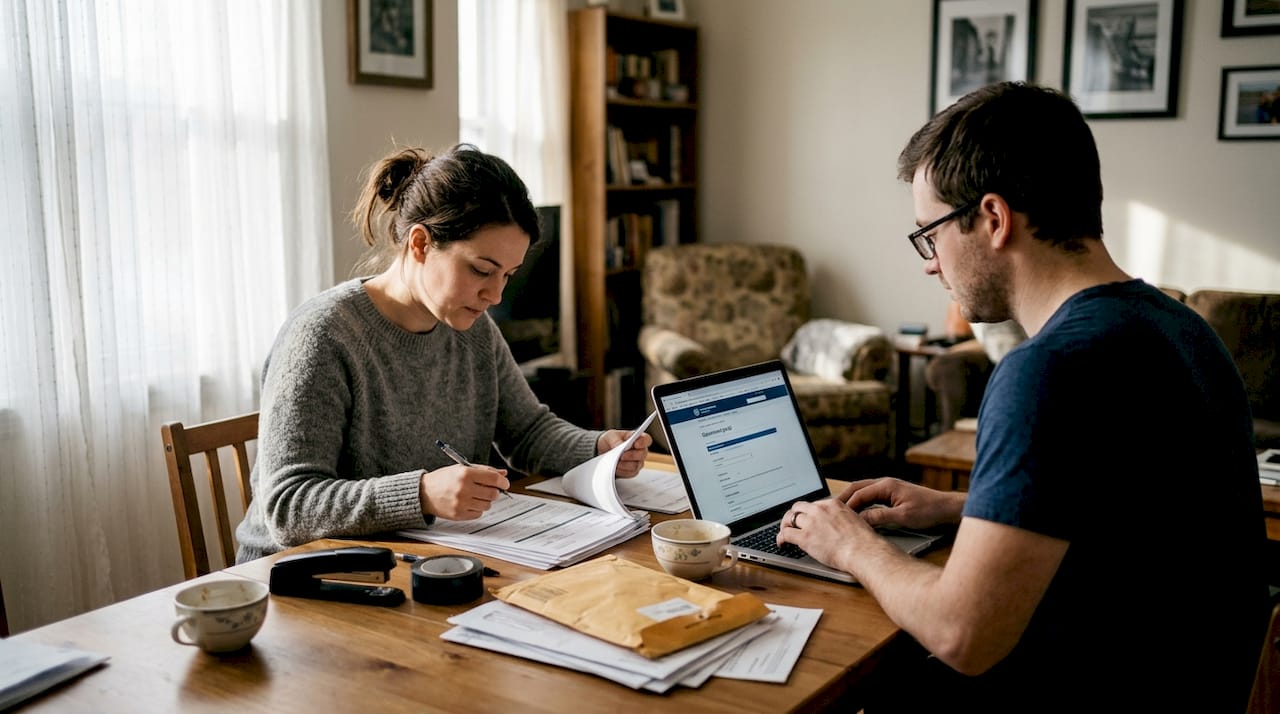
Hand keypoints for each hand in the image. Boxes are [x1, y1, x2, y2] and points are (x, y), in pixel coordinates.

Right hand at [419, 464, 510, 519]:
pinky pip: (479, 514)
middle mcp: (464, 489)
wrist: (424, 493)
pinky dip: (477, 508)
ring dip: (485, 500)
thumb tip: (503, 474)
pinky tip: (468, 502)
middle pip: (493, 494)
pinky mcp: (459, 515)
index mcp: (465, 474)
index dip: (503, 482)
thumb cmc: (444, 479)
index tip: (504, 483)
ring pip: (487, 505)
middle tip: (488, 489)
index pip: (493, 479)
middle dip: (494, 491)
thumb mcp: (462, 468)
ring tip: (475, 495)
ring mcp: (461, 503)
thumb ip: (484, 470)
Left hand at [597, 429, 652, 478]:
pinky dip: (622, 471)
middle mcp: (640, 450)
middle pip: (642, 454)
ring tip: (616, 462)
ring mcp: (638, 462)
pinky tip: (616, 468)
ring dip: (625, 465)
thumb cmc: (610, 441)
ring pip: (636, 465)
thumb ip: (615, 439)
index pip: (646, 440)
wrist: (603, 452)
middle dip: (631, 455)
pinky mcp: (632, 471)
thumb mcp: (610, 436)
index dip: (643, 442)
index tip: (636, 444)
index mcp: (637, 439)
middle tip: (621, 456)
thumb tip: (619, 444)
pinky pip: (630, 473)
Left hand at [776, 497, 873, 571]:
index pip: (813, 505)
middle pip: (798, 507)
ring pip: (789, 518)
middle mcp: (819, 510)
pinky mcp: (805, 537)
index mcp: (833, 504)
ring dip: (785, 526)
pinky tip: (782, 544)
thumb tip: (838, 525)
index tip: (806, 519)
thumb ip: (842, 518)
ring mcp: (811, 523)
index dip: (808, 513)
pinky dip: (780, 538)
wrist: (863, 551)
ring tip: (784, 533)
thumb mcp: (854, 520)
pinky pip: (786, 534)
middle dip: (793, 516)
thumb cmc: (863, 541)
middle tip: (791, 524)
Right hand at [840, 477, 964, 529]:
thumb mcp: (903, 517)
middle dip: (842, 498)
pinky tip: (857, 513)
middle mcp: (885, 483)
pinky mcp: (892, 495)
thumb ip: (880, 517)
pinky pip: (871, 496)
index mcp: (886, 485)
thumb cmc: (928, 510)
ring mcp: (888, 488)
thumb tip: (861, 520)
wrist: (946, 507)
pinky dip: (861, 503)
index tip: (836, 516)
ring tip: (839, 512)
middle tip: (829, 509)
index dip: (846, 505)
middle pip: (857, 488)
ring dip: (851, 500)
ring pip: (863, 491)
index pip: (859, 494)